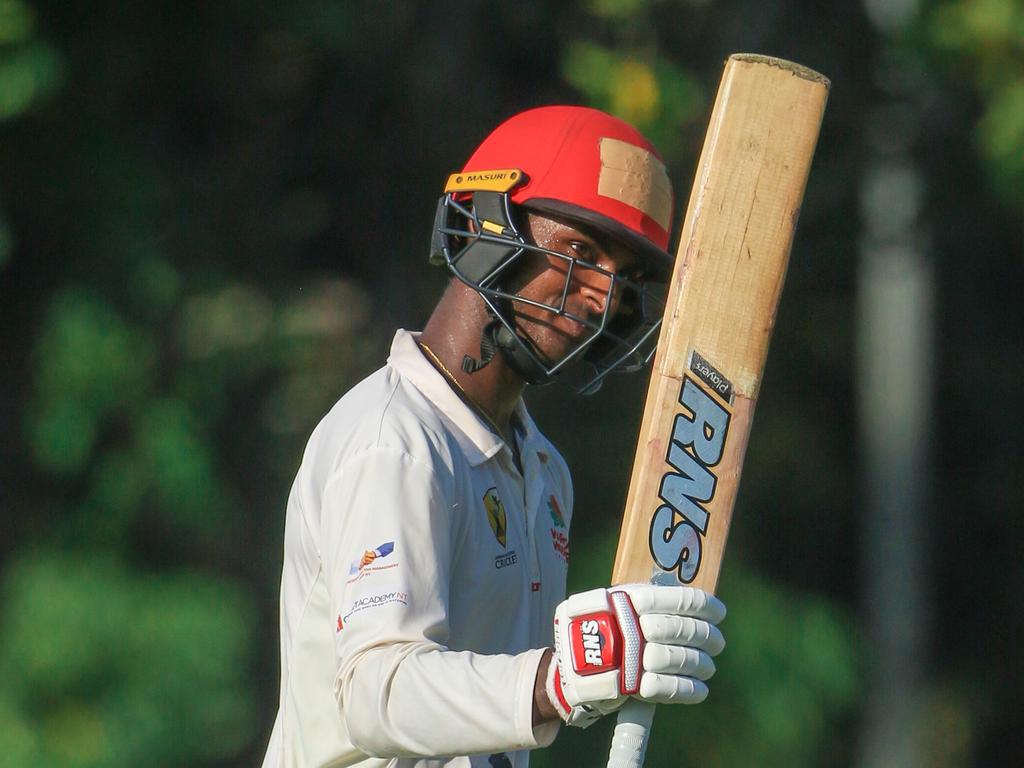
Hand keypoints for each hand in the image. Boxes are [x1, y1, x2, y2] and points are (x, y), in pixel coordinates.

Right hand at [544, 584, 725, 726]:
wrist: (568, 667)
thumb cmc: (597, 630)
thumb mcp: (613, 603)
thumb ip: (645, 600)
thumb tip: (690, 602)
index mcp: (630, 598)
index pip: (679, 599)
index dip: (705, 606)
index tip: (719, 612)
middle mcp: (632, 624)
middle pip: (683, 630)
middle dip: (707, 637)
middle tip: (718, 643)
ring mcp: (631, 655)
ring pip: (680, 658)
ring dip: (701, 664)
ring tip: (708, 666)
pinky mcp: (631, 685)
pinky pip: (670, 687)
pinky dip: (689, 689)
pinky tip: (700, 689)